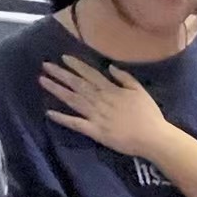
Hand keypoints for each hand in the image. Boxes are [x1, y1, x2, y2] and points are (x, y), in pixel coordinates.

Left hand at [41, 57, 169, 158]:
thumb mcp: (140, 91)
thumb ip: (125, 78)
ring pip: (73, 100)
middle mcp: (100, 100)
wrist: (153, 138)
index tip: (63, 58)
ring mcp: (96, 116)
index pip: (90, 74)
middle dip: (60, 74)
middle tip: (45, 65)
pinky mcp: (95, 131)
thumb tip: (110, 67)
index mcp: (111, 90)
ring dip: (57, 90)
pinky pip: (76, 124)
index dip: (76, 65)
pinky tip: (50, 113)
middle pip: (77, 84)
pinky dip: (62, 118)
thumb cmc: (150, 115)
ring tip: (43, 81)